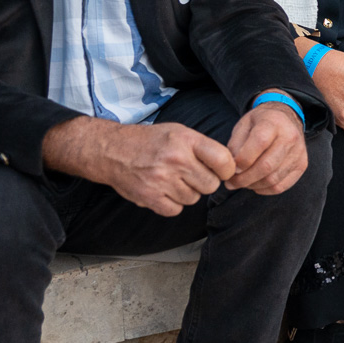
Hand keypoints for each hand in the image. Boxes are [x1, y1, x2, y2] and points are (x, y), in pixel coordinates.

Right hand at [43, 116, 235, 217]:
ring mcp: (162, 180)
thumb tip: (231, 168)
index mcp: (186, 140)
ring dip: (187, 192)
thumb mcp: (179, 132)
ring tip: (173, 179)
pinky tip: (164, 191)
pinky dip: (173, 204)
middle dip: (205, 182)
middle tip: (191, 174)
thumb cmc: (151, 141)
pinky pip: (176, 210)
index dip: (227, 169)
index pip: (223, 160)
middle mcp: (175, 160)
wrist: (112, 151)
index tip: (222, 170)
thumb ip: (204, 148)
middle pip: (211, 185)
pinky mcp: (150, 197)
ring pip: (194, 198)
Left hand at [226, 99, 311, 193]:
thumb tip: (234, 169)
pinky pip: (281, 186)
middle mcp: (290, 137)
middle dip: (244, 179)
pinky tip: (255, 184)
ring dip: (252, 185)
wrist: (286, 119)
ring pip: (273, 179)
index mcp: (274, 122)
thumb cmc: (260, 123)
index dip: (243, 159)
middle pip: (267, 165)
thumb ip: (236, 145)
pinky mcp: (302, 165)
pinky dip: (264, 190)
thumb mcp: (244, 125)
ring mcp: (299, 153)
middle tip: (231, 182)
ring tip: (241, 182)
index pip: (260, 143)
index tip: (232, 167)